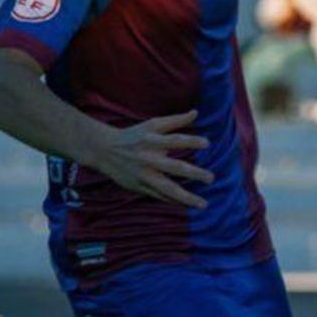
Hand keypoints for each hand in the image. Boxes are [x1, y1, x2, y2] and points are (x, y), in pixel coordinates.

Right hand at [85, 110, 214, 209]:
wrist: (104, 151)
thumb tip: (196, 112)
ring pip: (166, 188)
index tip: (207, 143)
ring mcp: (144, 175)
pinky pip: (160, 196)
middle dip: (193, 173)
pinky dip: (174, 201)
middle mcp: (148, 159)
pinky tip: (188, 205)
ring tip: (203, 204)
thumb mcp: (152, 124)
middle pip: (173, 167)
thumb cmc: (134, 135)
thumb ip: (175, 120)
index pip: (174, 140)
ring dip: (186, 197)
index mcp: (151, 141)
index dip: (190, 141)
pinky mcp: (139, 187)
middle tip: (211, 178)